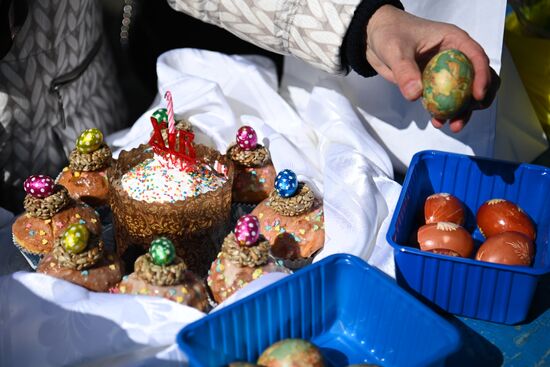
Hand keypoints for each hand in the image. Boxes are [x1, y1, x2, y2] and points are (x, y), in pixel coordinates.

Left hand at [366, 5, 499, 131]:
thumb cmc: (390, 34)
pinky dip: (445, 112)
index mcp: (454, 41)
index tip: (478, 96)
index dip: (482, 76)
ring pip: (463, 93)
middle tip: (468, 113)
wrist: (375, 39)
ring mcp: (445, 71)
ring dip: (462, 111)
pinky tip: (437, 122)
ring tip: (453, 126)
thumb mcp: (396, 50)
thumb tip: (415, 95)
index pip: (476, 57)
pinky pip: (445, 100)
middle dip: (478, 99)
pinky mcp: (433, 84)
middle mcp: (454, 56)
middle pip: (478, 77)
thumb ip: (405, 71)